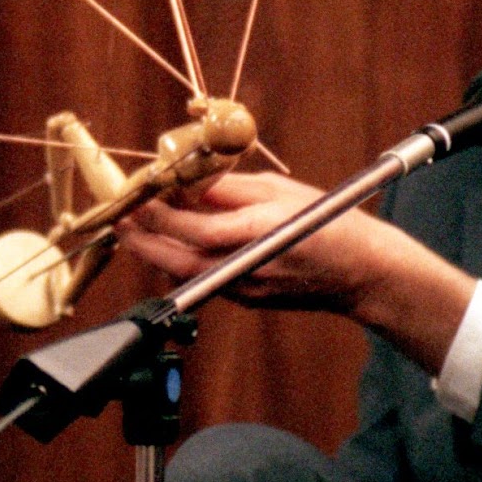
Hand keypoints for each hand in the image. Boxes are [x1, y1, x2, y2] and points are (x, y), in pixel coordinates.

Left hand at [117, 171, 360, 308]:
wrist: (362, 272)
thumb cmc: (329, 221)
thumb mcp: (280, 191)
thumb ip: (230, 188)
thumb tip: (187, 182)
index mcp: (259, 232)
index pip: (193, 227)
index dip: (158, 214)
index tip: (137, 197)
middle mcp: (248, 266)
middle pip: (177, 260)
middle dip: (141, 241)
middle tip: (119, 220)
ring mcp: (245, 289)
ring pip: (185, 274)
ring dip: (156, 253)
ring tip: (138, 230)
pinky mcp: (246, 299)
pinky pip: (203, 280)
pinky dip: (182, 262)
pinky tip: (176, 244)